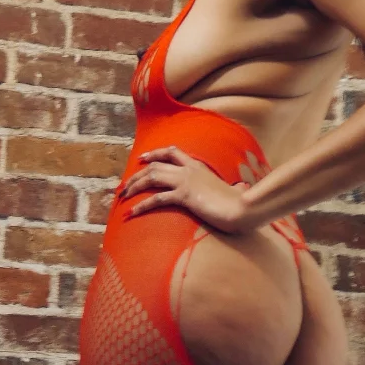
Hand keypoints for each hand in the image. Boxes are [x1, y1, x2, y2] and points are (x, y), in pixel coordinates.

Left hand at [119, 146, 252, 234]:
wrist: (242, 209)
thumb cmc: (239, 203)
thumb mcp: (234, 191)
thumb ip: (234, 187)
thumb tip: (241, 187)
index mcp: (199, 166)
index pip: (172, 151)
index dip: (154, 154)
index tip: (142, 159)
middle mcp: (190, 170)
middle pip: (155, 165)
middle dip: (136, 175)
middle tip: (124, 186)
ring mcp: (186, 181)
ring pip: (152, 177)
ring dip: (134, 187)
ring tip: (123, 198)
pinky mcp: (184, 196)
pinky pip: (156, 199)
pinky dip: (141, 205)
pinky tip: (132, 213)